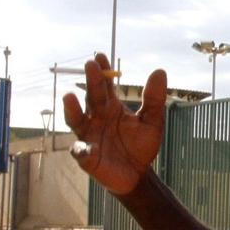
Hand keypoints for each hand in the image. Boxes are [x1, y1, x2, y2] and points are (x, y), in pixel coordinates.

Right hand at [61, 57, 165, 197]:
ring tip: (69, 97)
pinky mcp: (86, 156)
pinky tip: (90, 148)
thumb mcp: (152, 122)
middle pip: (91, 97)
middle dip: (91, 81)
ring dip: (72, 109)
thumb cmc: (141, 146)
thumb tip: (160, 71)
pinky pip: (81, 151)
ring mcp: (88, 135)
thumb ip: (154, 99)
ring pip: (75, 120)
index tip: (100, 56)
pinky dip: (83, 149)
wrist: (137, 174)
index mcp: (111, 108)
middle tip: (91, 65)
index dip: (102, 71)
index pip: (105, 85)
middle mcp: (96, 118)